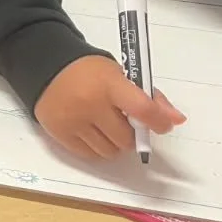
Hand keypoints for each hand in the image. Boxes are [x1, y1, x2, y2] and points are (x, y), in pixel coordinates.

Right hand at [34, 54, 184, 159]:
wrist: (45, 66)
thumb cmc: (88, 71)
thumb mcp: (119, 75)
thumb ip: (149, 97)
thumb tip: (176, 120)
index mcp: (109, 84)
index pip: (142, 110)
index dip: (158, 122)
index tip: (162, 126)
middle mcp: (90, 104)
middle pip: (126, 139)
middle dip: (131, 134)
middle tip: (123, 122)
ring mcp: (73, 121)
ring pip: (110, 151)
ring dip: (114, 143)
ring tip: (105, 126)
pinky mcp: (59, 133)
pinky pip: (90, 155)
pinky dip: (96, 148)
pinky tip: (91, 131)